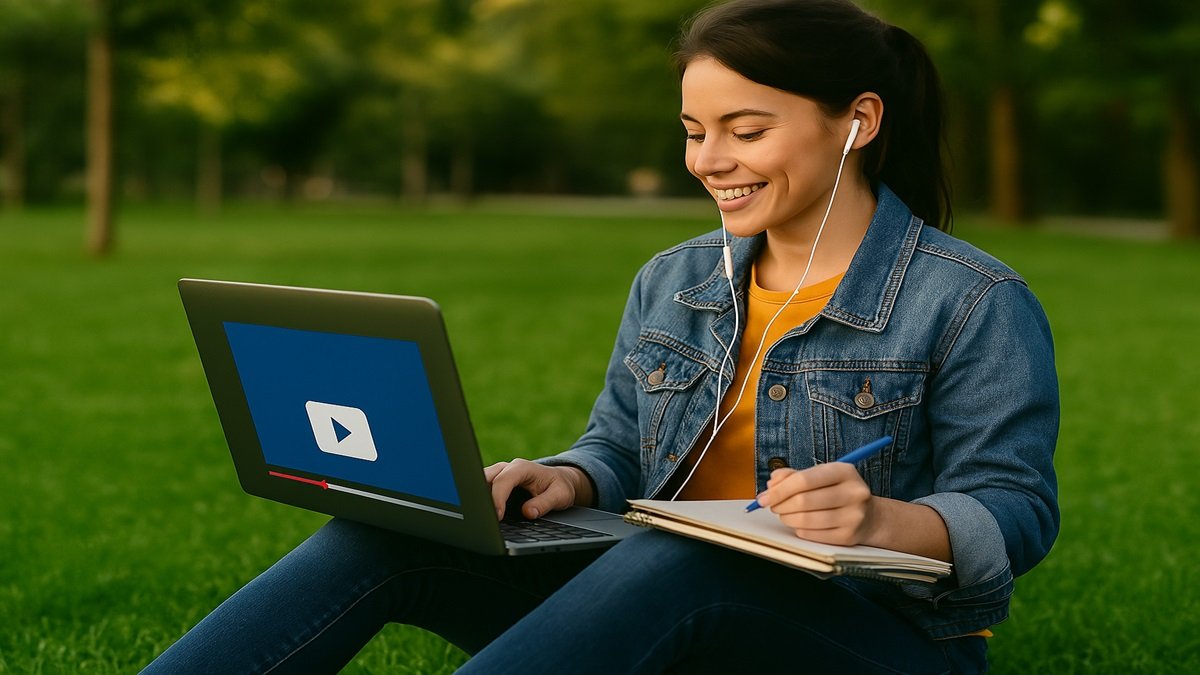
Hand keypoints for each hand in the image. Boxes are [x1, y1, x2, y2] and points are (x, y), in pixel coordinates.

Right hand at [484, 459, 591, 520]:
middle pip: (486, 478)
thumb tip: (528, 513)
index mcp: (522, 468)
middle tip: (483, 518)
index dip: (497, 498)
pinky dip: (481, 499)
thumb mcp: (560, 495)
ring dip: (479, 497)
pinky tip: (483, 513)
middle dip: (481, 496)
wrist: (559, 480)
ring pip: (481, 482)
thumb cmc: (559, 486)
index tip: (497, 516)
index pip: (503, 481)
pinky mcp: (495, 482)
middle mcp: (507, 468)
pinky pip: (483, 488)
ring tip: (482, 516)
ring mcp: (499, 474)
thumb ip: (545, 503)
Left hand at [755, 464, 877, 546]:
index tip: (763, 497)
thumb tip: (772, 484)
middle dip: (780, 505)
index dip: (779, 489)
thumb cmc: (837, 492)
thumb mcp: (821, 476)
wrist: (870, 517)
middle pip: (803, 501)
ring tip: (784, 515)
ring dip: (787, 518)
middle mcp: (853, 493)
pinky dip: (799, 530)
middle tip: (772, 506)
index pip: (803, 479)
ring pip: (806, 520)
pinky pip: (812, 535)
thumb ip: (794, 475)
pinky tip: (799, 524)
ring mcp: (853, 516)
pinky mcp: (849, 536)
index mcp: (844, 471)